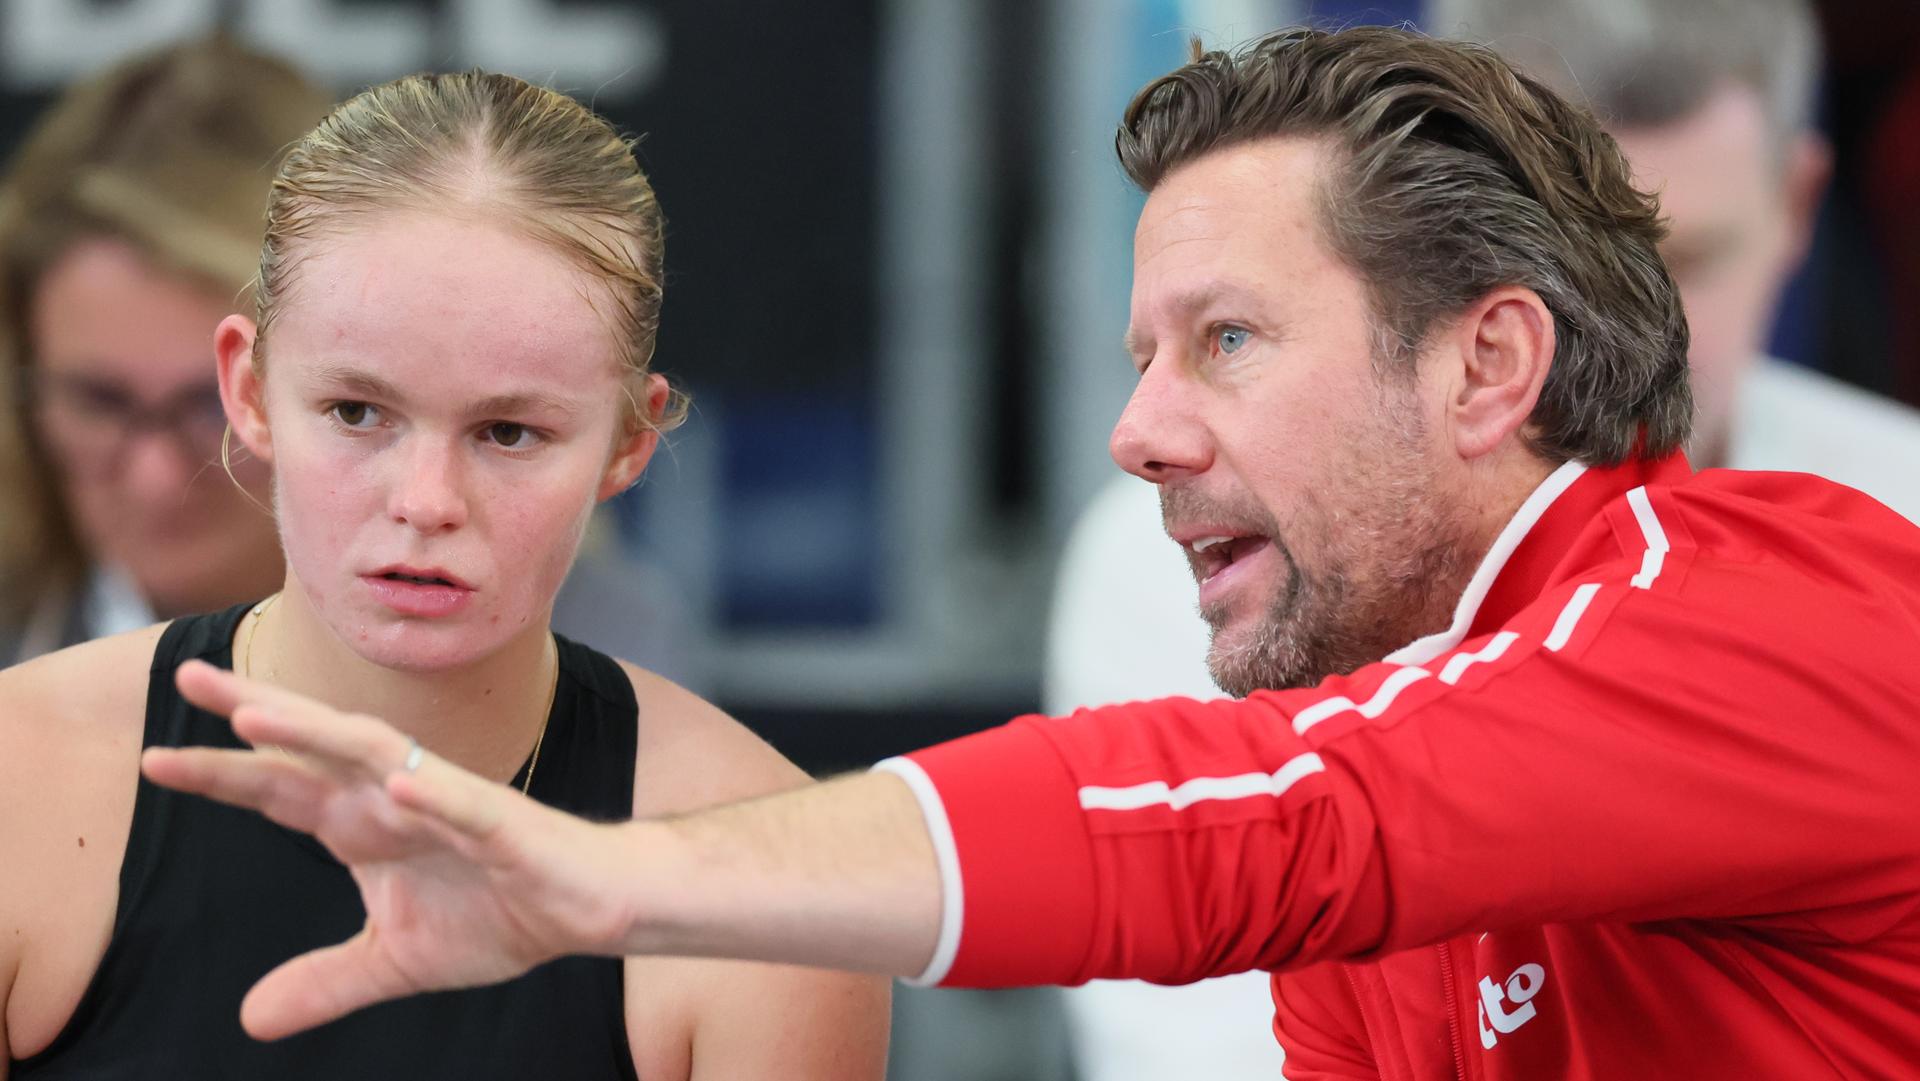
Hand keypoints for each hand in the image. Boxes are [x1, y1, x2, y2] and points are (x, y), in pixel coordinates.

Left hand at [142, 661, 634, 1039]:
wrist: (589, 907)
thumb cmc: (502, 914)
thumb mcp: (395, 961)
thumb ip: (326, 981)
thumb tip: (251, 1018)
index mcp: (365, 824)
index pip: (282, 790)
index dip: (222, 774)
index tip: (155, 759)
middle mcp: (396, 798)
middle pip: (314, 748)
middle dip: (254, 712)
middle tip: (190, 676)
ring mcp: (449, 804)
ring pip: (375, 756)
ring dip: (317, 733)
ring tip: (259, 716)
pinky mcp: (505, 826)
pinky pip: (464, 805)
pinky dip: (431, 795)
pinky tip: (397, 786)